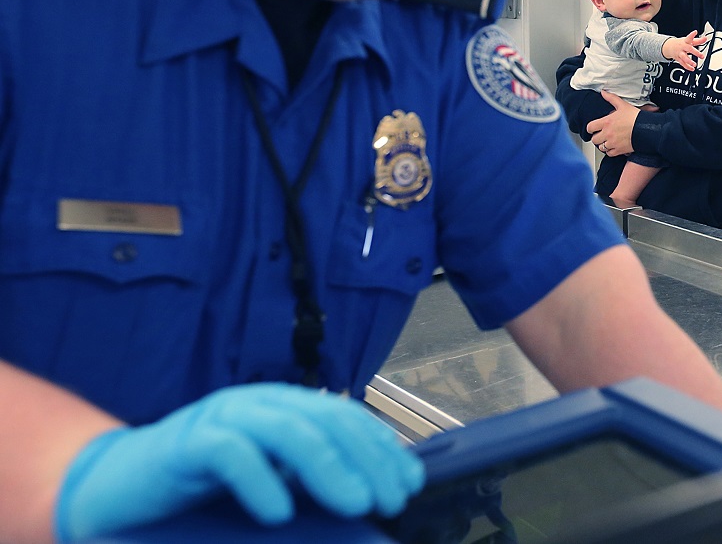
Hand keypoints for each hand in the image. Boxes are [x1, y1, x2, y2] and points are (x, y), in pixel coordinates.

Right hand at [55, 383, 424, 540]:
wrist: (120, 483)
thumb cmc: (201, 487)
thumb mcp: (266, 479)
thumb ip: (307, 478)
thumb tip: (367, 495)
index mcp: (280, 407)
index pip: (342, 417)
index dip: (379, 447)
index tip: (408, 482)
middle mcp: (257, 403)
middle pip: (323, 419)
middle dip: (365, 457)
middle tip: (390, 499)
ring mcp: (221, 418)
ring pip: (285, 428)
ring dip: (326, 466)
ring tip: (355, 503)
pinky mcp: (186, 443)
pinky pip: (228, 453)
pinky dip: (259, 480)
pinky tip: (278, 513)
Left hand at [586, 91, 638, 156]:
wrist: (647, 129)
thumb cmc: (636, 117)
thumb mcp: (623, 105)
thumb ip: (611, 98)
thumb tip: (603, 92)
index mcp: (606, 122)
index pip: (590, 127)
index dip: (591, 128)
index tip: (594, 128)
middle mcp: (607, 134)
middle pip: (594, 139)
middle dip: (597, 137)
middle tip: (602, 134)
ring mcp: (613, 143)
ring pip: (601, 147)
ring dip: (603, 144)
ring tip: (608, 140)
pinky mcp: (619, 150)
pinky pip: (609, 153)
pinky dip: (610, 151)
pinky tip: (614, 146)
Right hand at [662, 31, 706, 70]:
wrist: (669, 47)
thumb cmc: (681, 43)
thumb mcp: (689, 41)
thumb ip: (698, 40)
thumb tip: (705, 38)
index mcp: (685, 41)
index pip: (689, 37)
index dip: (692, 35)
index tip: (695, 32)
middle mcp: (682, 47)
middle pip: (688, 49)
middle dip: (695, 53)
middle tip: (702, 56)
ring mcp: (680, 53)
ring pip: (684, 58)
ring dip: (689, 62)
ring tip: (694, 64)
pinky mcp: (678, 59)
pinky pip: (682, 64)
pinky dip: (687, 67)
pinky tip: (692, 69)